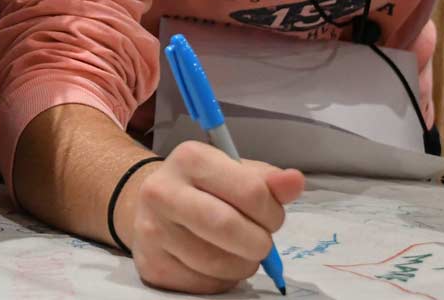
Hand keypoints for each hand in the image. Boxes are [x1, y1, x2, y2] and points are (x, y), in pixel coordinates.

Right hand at [117, 141, 303, 293]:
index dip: (272, 212)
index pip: (250, 191)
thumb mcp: (234, 173)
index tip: (270, 216)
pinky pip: (204, 284)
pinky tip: (215, 263)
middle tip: (260, 241)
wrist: (149, 206)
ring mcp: (152, 230)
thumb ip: (268, 180)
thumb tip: (295, 181)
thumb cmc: (203, 188)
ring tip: (237, 252)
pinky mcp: (152, 265)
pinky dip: (222, 280)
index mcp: (190, 158)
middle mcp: (162, 191)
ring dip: (243, 265)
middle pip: (228, 228)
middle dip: (259, 242)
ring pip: (218, 263)